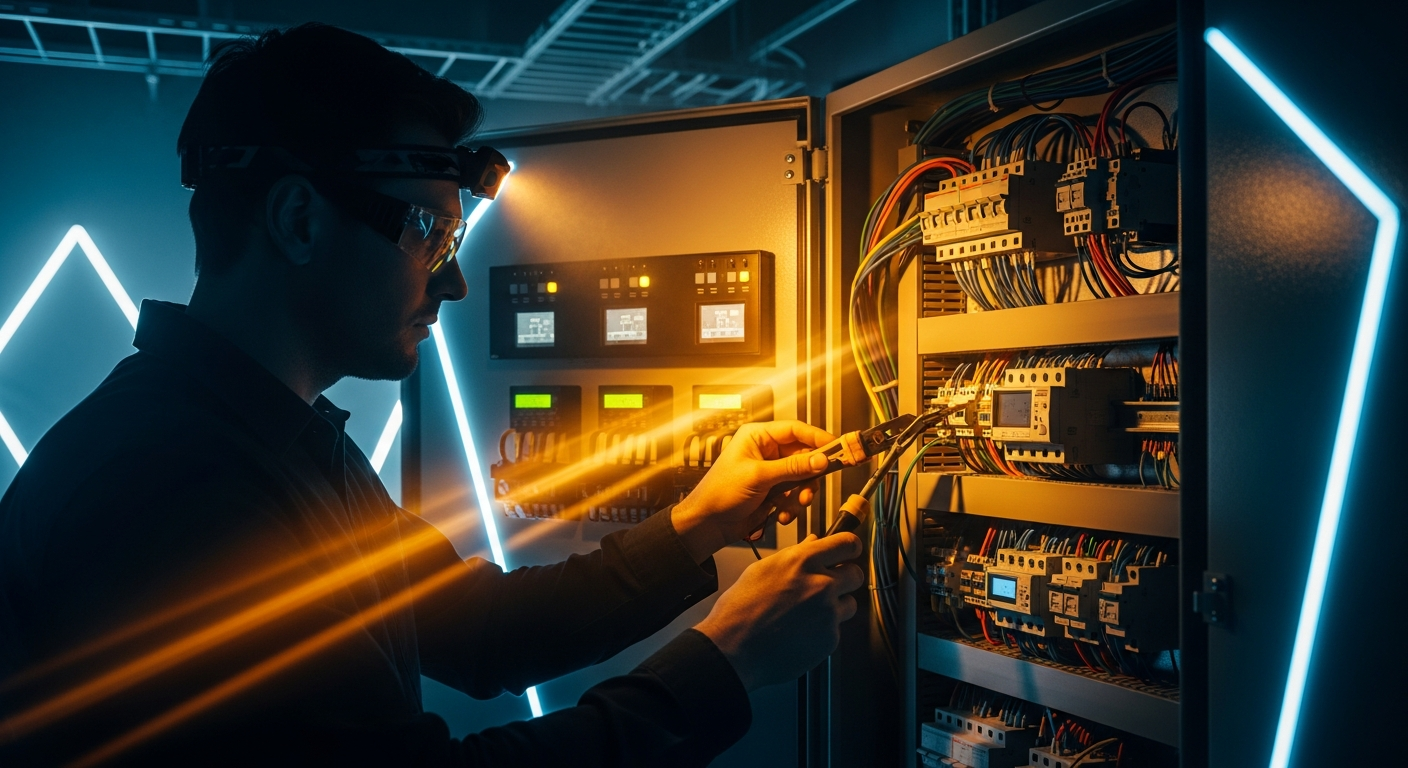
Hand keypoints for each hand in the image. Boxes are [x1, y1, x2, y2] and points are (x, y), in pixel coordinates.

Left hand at [671, 421, 835, 562]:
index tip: (836, 448)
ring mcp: (771, 472)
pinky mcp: (773, 490)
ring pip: (802, 478)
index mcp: (757, 437)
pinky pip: (795, 494)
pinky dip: (792, 506)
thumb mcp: (759, 476)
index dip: (817, 438)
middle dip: (809, 475)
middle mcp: (766, 451)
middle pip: (803, 455)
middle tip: (812, 487)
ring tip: (793, 505)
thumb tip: (820, 460)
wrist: (708, 524)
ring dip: (801, 494)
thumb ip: (792, 468)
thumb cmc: (719, 493)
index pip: (795, 430)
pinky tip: (781, 514)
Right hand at [695, 533, 864, 690]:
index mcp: (803, 561)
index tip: (848, 552)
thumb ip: (795, 554)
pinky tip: (802, 631)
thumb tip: (813, 543)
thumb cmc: (741, 609)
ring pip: (850, 604)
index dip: (849, 548)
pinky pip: (836, 629)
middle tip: (828, 585)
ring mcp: (828, 614)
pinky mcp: (829, 639)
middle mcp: (821, 585)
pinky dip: (824, 630)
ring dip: (836, 606)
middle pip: (856, 574)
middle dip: (844, 578)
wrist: (734, 648)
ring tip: (809, 613)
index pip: (848, 544)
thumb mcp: (763, 569)